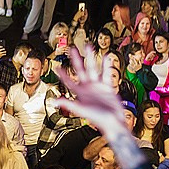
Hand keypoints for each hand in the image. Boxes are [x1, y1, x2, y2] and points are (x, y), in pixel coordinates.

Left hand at [50, 50, 140, 166]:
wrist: (113, 122)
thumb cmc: (97, 119)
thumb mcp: (81, 110)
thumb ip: (69, 104)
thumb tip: (55, 101)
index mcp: (80, 93)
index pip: (68, 81)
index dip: (62, 74)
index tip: (56, 66)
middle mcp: (88, 88)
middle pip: (80, 70)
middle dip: (76, 59)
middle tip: (72, 48)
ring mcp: (98, 86)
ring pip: (93, 68)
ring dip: (92, 58)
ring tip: (90, 46)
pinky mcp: (108, 87)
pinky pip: (107, 74)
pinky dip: (107, 66)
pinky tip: (107, 57)